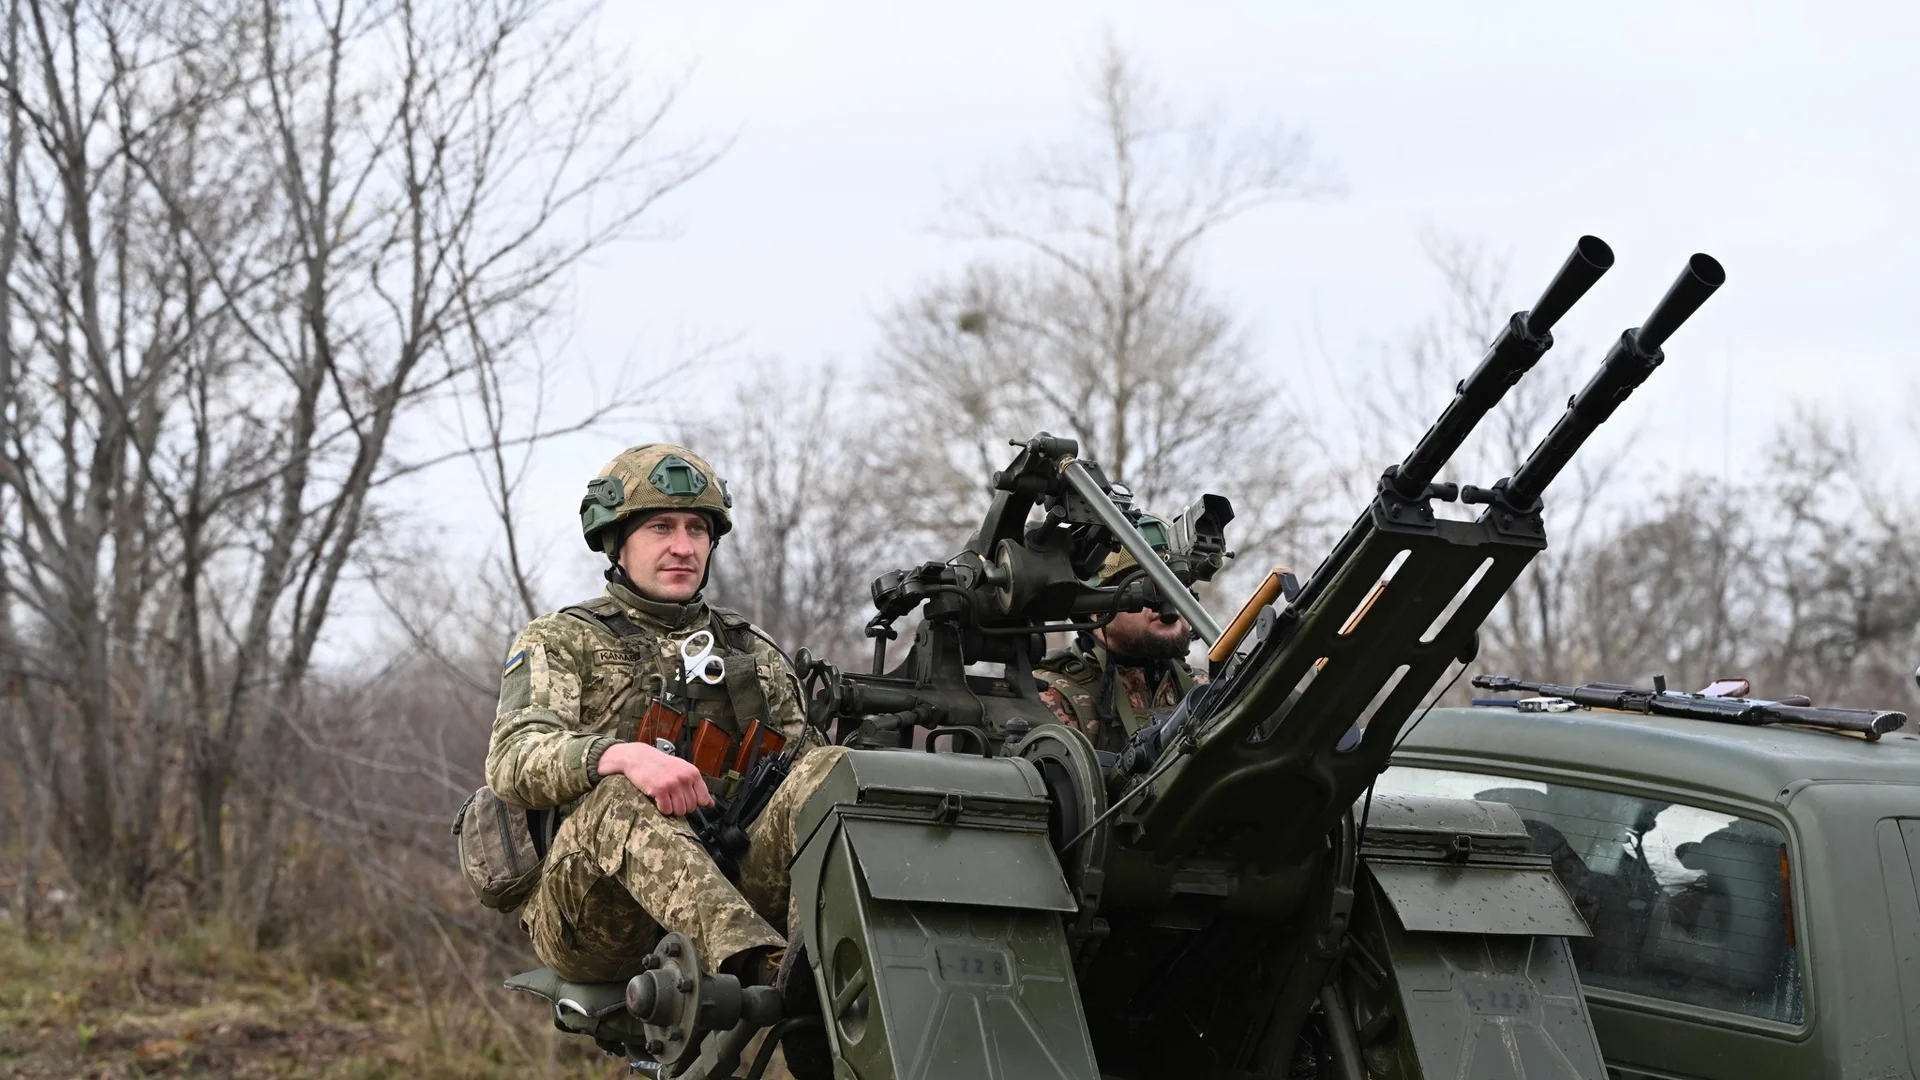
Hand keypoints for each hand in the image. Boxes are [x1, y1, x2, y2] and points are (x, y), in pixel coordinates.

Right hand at [599, 741, 713, 816]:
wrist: (638, 757)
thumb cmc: (660, 764)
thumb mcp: (682, 770)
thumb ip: (696, 786)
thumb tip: (710, 804)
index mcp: (693, 773)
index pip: (703, 799)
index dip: (694, 804)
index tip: (686, 801)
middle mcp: (685, 778)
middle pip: (691, 808)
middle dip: (681, 807)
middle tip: (671, 798)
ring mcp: (672, 784)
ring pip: (680, 811)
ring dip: (671, 809)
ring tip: (665, 799)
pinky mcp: (660, 789)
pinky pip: (667, 810)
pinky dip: (662, 809)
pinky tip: (658, 799)